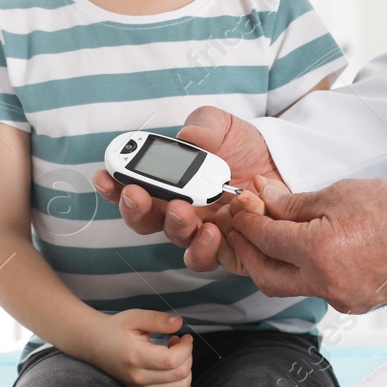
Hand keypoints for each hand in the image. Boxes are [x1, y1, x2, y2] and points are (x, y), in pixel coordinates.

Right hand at [85, 310, 194, 386]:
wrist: (97, 345)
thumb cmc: (116, 329)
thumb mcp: (134, 317)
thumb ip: (157, 319)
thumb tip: (179, 323)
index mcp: (136, 357)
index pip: (172, 360)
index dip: (186, 347)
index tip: (184, 336)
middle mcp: (139, 378)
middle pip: (179, 374)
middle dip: (188, 356)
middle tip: (179, 343)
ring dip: (187, 371)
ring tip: (176, 356)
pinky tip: (178, 374)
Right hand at [93, 106, 282, 272]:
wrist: (283, 164)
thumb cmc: (245, 147)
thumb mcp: (223, 127)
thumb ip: (203, 126)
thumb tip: (188, 138)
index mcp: (170, 182)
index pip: (133, 187)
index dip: (113, 185)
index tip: (104, 175)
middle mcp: (180, 210)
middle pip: (145, 219)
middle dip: (134, 208)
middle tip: (137, 193)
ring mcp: (202, 232)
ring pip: (174, 240)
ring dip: (173, 226)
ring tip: (183, 211)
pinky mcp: (228, 250)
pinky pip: (206, 259)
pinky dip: (204, 248)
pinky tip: (214, 230)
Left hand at [228, 177, 386, 313]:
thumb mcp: (337, 194)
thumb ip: (293, 203)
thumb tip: (263, 199)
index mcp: (319, 251)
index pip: (266, 239)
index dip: (247, 223)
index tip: (241, 210)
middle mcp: (326, 282)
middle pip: (267, 277)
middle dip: (248, 254)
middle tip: (241, 233)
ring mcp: (342, 298)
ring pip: (293, 286)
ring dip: (278, 264)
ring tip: (273, 239)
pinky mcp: (355, 303)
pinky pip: (319, 290)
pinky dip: (307, 272)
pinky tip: (308, 252)